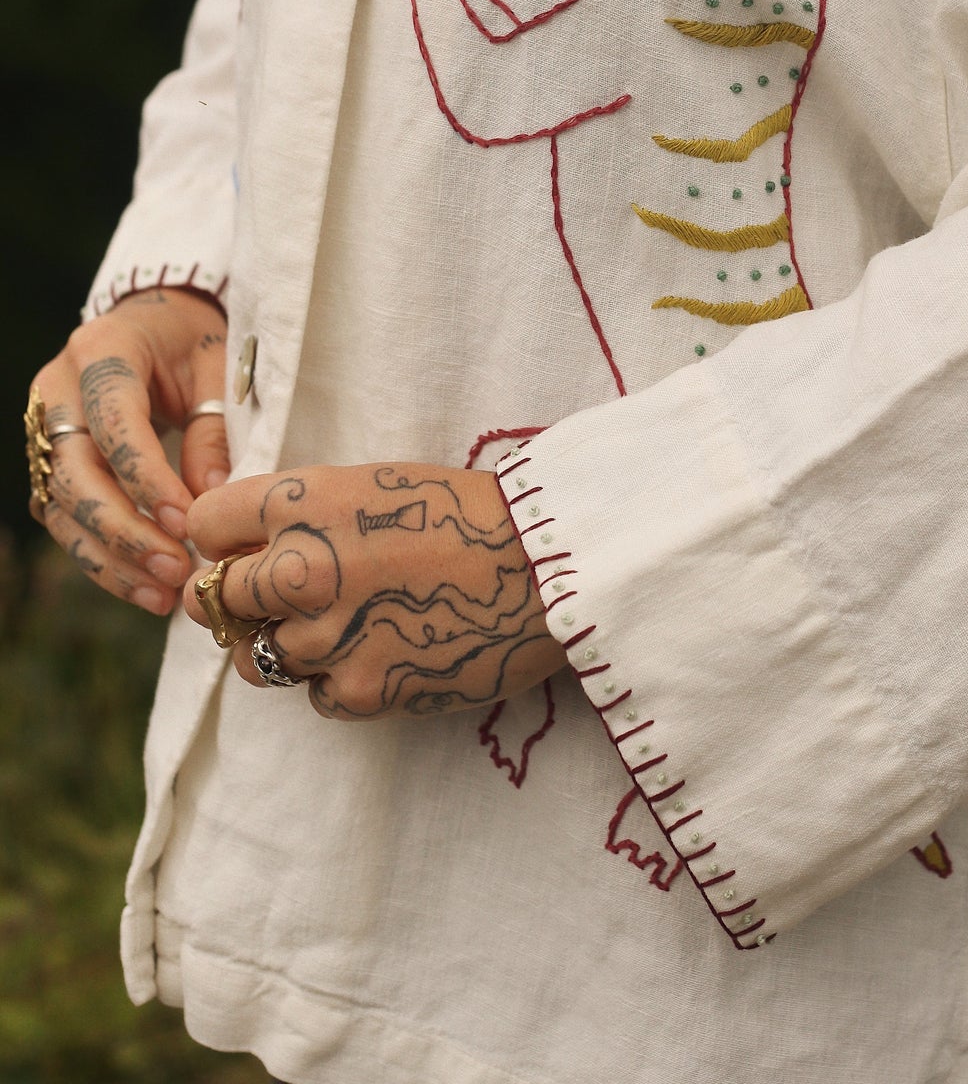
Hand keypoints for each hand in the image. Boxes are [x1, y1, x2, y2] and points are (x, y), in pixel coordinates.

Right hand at [28, 286, 229, 615]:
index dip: (147, 476)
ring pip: (63, 508)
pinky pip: (66, 521)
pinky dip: (103, 560)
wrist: (153, 321)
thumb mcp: (218, 365)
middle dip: (126, 529)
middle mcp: (57, 392)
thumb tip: (211, 497)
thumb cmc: (192, 340)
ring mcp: (45, 432)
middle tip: (177, 566)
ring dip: (112, 558)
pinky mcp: (50, 467)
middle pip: (76, 473)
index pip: (114, 422)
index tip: (188, 520)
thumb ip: (214, 427)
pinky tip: (145, 589)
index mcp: (100, 351)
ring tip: (164, 593)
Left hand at [182, 463, 566, 718]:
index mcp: (306, 502)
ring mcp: (327, 636)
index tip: (247, 549)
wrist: (546, 565)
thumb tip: (246, 551)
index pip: (206, 525)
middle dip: (245, 600)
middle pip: (218, 599)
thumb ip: (306, 515)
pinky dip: (341, 680)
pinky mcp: (360, 690)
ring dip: (289, 646)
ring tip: (346, 626)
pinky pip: (316, 696)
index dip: (226, 540)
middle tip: (294, 598)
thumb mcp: (375, 485)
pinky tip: (388, 650)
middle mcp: (303, 568)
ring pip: (259, 658)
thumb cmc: (469, 514)